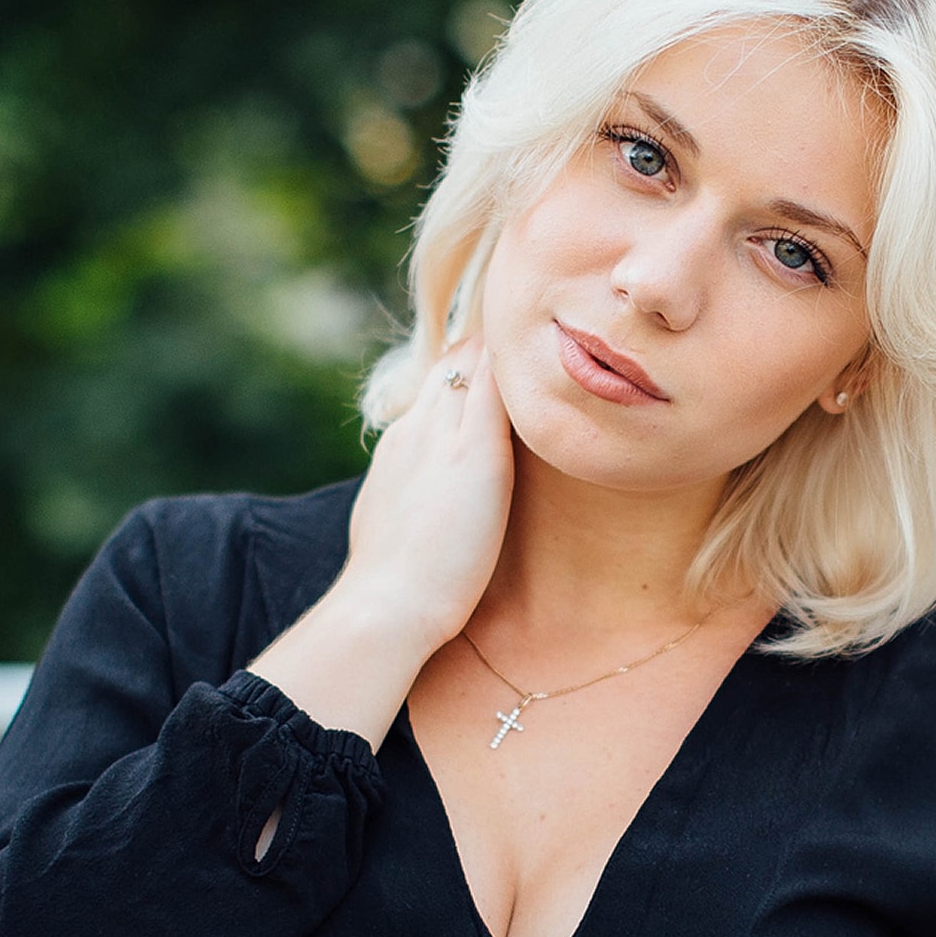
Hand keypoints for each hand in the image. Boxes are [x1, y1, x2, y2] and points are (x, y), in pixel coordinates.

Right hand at [243, 338, 511, 745]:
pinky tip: (551, 354)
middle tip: (535, 335)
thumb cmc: (392, 586)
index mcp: (399, 448)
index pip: (436, 389)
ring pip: (473, 364)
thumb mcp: (394, 527)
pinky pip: (496, 385)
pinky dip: (517, 366)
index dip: (470, 372)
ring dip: (506, 349)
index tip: (502, 365)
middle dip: (491, 348)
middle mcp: (417, 429)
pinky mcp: (475, 451)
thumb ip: (414, 503)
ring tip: (550, 332)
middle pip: (455, 364)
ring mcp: (443, 435)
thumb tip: (430, 509)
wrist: (384, 605)